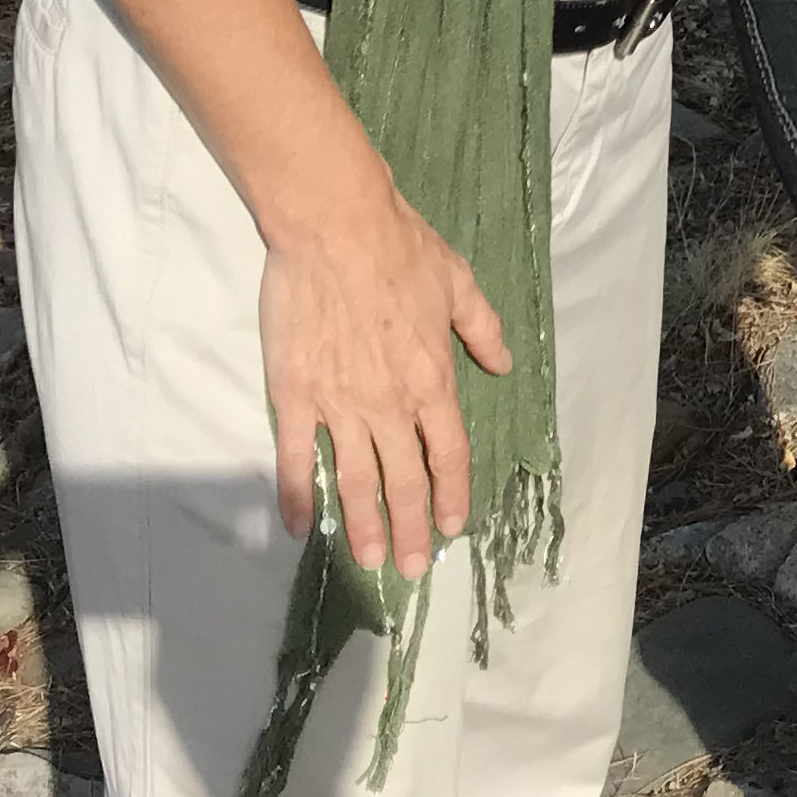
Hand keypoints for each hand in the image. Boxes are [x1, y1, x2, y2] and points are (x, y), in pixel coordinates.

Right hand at [255, 170, 514, 575]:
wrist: (335, 227)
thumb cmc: (401, 249)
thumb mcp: (459, 284)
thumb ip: (482, 330)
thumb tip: (503, 365)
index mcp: (432, 380)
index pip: (449, 453)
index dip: (453, 493)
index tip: (454, 527)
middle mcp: (389, 403)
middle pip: (404, 479)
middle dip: (412, 528)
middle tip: (412, 569)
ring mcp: (338, 403)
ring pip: (354, 478)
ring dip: (363, 524)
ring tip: (370, 561)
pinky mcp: (294, 394)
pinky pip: (296, 456)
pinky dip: (298, 493)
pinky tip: (301, 525)